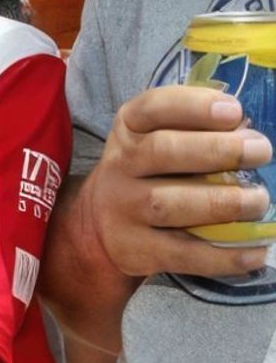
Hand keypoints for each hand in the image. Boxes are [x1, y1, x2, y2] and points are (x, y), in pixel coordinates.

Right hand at [87, 85, 271, 278]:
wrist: (102, 223)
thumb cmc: (147, 172)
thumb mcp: (154, 138)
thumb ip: (192, 131)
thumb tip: (246, 134)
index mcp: (128, 128)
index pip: (152, 108)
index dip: (193, 106)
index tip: (234, 111)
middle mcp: (120, 165)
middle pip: (162, 152)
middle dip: (217, 150)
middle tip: (260, 151)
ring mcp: (123, 209)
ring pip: (169, 204)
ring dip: (222, 202)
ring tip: (259, 200)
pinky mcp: (135, 249)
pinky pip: (182, 254)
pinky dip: (222, 256)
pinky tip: (254, 250)